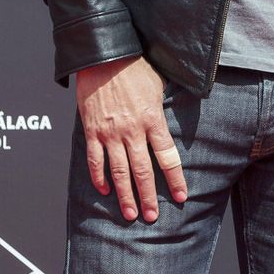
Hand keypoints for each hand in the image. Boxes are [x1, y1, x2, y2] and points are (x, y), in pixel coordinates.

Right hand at [74, 56, 187, 222]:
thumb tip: (171, 121)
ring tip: (130, 213)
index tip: (181, 197)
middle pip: (143, 171)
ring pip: (118, 172)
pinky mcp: (91, 130)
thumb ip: (164, 108)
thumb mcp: (160, 85)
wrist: (104, 56)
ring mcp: (110, 132)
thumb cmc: (136, 67)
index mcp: (153, 118)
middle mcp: (132, 130)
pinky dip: (99, 178)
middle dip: (148, 196)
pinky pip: (94, 160)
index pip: (167, 156)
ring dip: (125, 195)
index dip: (175, 179)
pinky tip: (105, 191)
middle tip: (152, 216)